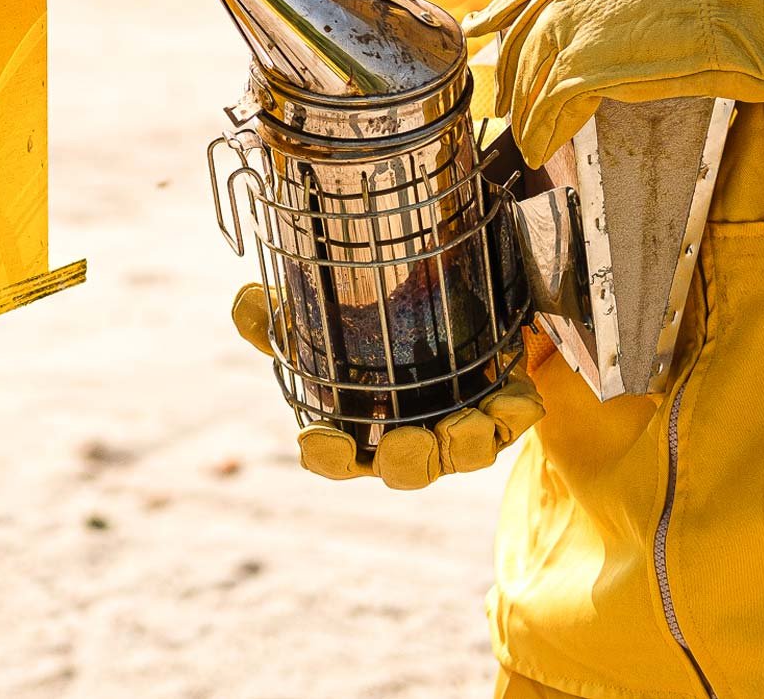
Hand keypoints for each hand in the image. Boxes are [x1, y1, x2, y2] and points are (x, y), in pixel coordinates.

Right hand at [230, 283, 543, 490]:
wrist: (450, 296)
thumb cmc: (374, 318)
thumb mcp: (325, 309)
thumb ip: (283, 313)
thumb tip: (245, 304)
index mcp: (361, 424)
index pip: (337, 456)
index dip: (328, 456)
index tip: (318, 440)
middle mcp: (410, 434)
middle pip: (405, 467)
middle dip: (406, 462)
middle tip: (404, 444)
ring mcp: (456, 424)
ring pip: (462, 454)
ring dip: (464, 444)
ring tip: (466, 422)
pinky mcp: (501, 406)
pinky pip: (511, 424)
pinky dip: (513, 415)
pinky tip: (518, 400)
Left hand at [461, 0, 763, 169]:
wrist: (735, 0)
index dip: (499, 14)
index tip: (480, 27)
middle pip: (519, 40)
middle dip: (507, 75)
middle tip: (502, 100)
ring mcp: (571, 31)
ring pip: (530, 78)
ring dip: (524, 113)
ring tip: (523, 137)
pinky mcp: (583, 71)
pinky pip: (549, 108)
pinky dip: (542, 133)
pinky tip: (540, 150)